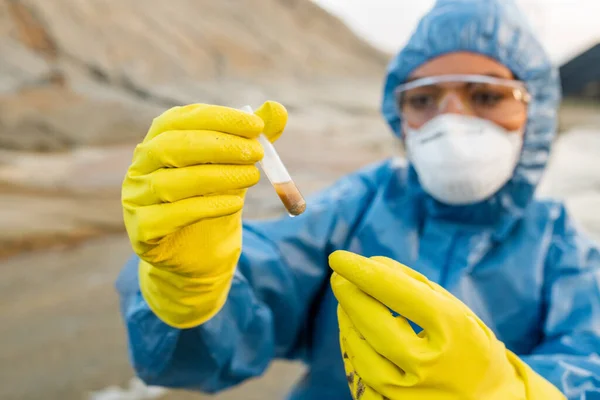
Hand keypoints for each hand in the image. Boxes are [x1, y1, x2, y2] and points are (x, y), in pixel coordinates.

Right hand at [122, 101, 286, 327]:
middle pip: (173, 146)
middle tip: (256, 153)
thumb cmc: (212, 198)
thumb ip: (251, 138)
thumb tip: (277, 108)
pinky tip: (235, 203)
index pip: (182, 118)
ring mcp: (136, 197)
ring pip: (171, 182)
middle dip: (219, 146)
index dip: (220, 118)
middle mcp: (141, 165)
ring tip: (252, 177)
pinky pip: (172, 216)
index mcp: (160, 139)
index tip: (257, 125)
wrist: (197, 252)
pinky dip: (206, 207)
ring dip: (218, 177)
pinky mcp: (142, 230)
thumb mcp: (234, 165)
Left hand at [329, 250, 565, 399]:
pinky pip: (359, 376)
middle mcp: (429, 366)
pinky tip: (356, 334)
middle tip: (338, 277)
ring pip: (359, 350)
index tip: (338, 258)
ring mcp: (409, 394)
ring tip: (349, 304)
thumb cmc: (470, 346)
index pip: (396, 292)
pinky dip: (353, 351)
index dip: (362, 272)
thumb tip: (370, 264)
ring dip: (348, 322)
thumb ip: (413, 285)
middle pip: (372, 323)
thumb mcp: (455, 309)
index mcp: (452, 330)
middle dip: (350, 295)